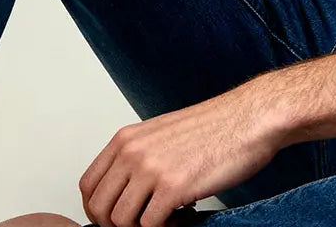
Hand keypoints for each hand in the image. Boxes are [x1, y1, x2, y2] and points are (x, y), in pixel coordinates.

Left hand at [78, 82, 284, 226]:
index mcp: (127, 138)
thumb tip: (122, 193)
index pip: (88, 185)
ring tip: (166, 219)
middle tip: (141, 224)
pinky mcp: (173, 188)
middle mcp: (133, 152)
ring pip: (121, 221)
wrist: (248, 119)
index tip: (115, 218)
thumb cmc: (213, 127)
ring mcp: (151, 169)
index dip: (97, 210)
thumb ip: (136, 158)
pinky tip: (182, 218)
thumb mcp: (161, 134)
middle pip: (98, 208)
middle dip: (117, 225)